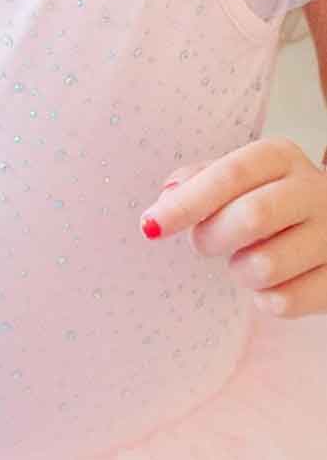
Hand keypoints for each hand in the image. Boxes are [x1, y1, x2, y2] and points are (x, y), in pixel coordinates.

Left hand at [139, 136, 326, 316]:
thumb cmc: (270, 200)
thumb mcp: (239, 178)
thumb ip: (198, 181)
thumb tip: (166, 199)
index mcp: (280, 157)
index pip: (230, 174)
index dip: (187, 202)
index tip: (150, 226)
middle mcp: (314, 191)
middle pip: (251, 217)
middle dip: (211, 237)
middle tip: (204, 243)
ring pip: (266, 266)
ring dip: (240, 270)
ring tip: (247, 259)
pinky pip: (283, 302)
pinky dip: (264, 298)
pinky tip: (273, 281)